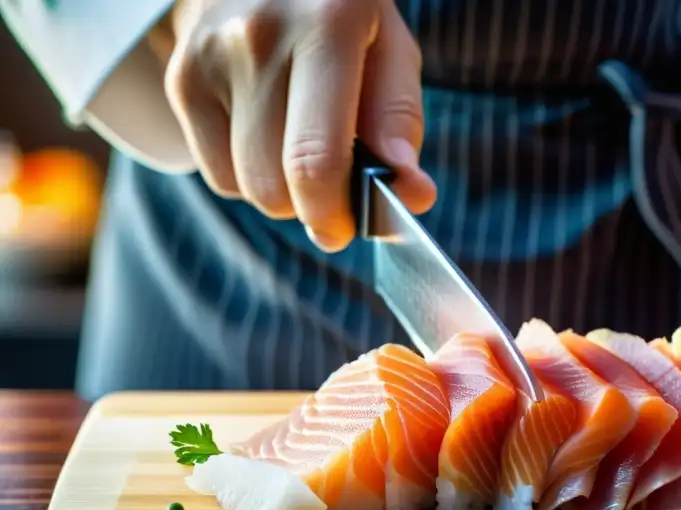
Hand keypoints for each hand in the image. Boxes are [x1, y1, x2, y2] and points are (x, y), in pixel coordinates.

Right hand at [162, 0, 435, 251]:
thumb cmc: (343, 17)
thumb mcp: (391, 50)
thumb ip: (401, 122)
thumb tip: (412, 193)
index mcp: (327, 26)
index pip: (315, 158)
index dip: (331, 213)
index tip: (344, 230)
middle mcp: (259, 38)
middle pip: (274, 186)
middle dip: (310, 209)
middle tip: (334, 194)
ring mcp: (209, 58)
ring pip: (244, 187)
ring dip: (281, 192)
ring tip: (301, 148)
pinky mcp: (181, 79)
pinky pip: (217, 174)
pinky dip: (248, 175)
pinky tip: (267, 135)